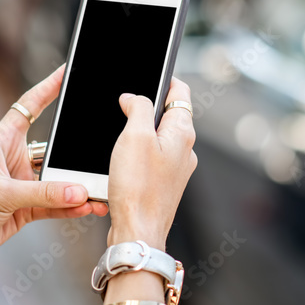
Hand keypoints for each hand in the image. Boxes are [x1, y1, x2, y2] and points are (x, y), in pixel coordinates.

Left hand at [0, 64, 108, 266]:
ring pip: (57, 180)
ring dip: (76, 187)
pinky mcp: (25, 208)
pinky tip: (87, 208)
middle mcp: (13, 159)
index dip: (48, 87)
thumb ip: (43, 193)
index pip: (29, 107)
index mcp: (1, 141)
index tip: (67, 71)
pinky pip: (55, 204)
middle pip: (52, 148)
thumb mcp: (1, 193)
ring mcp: (21, 185)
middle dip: (75, 151)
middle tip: (99, 150)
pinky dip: (71, 207)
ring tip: (98, 192)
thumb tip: (79, 192)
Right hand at [106, 77, 196, 249]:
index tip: (150, 73)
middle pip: (169, 115)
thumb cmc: (138, 188)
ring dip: (140, 131)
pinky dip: (137, 153)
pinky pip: (151, 159)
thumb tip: (133, 98)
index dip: (165, 79)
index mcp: (183, 133)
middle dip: (148, 105)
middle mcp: (184, 150)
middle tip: (126, 103)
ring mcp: (175, 169)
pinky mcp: (162, 185)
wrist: (138, 231)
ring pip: (158, 138)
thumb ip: (138, 108)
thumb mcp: (135, 136)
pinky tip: (121, 160)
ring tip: (120, 133)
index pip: (180, 93)